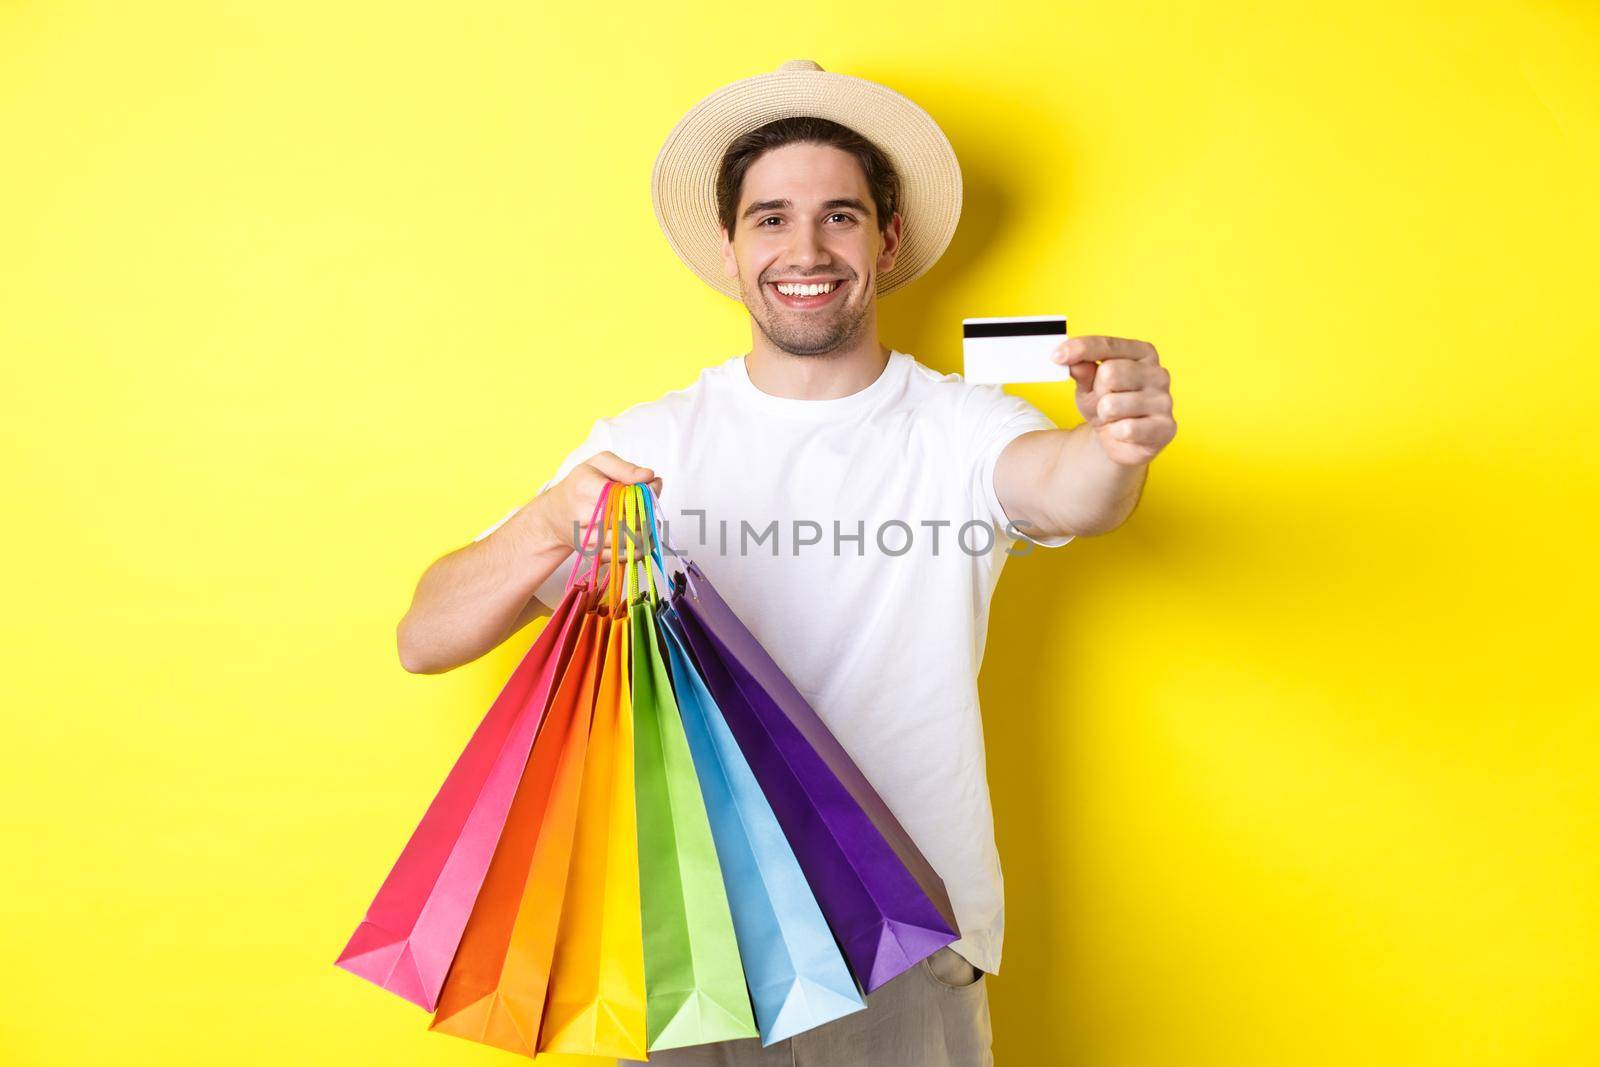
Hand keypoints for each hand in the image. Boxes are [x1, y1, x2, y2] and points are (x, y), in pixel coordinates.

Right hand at [528, 451, 661, 558]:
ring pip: (629, 542)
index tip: (650, 491)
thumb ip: (625, 468)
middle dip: (648, 516)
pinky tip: (637, 537)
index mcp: (586, 487)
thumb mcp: (598, 464)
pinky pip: (623, 557)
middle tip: (651, 509)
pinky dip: (637, 549)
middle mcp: (583, 514)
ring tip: (648, 523)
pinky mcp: (592, 554)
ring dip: (647, 535)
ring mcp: (587, 537)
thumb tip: (649, 476)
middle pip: (631, 522)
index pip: (626, 498)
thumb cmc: (579, 485)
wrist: (554, 514)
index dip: (644, 497)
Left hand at [1053, 335, 1176, 466]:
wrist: (1121, 440)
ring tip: (1113, 418)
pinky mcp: (1166, 427)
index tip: (1056, 357)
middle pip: (1110, 372)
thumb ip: (1082, 371)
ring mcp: (1165, 400)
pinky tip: (1123, 432)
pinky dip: (1115, 433)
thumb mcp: (1088, 386)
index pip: (1108, 344)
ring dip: (1104, 415)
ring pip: (1113, 403)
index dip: (1081, 349)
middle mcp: (1158, 373)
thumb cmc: (1107, 406)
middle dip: (1096, 391)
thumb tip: (1073, 363)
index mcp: (1142, 353)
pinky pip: (1125, 429)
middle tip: (1102, 401)